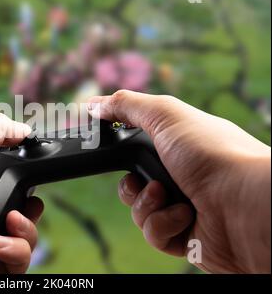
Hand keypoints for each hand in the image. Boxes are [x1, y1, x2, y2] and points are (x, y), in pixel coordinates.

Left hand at [0, 111, 42, 272]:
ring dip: (25, 230)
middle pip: (21, 216)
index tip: (29, 184)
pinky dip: (13, 251)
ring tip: (8, 222)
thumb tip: (22, 129)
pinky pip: (16, 264)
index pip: (8, 189)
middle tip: (24, 207)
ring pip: (25, 241)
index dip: (24, 187)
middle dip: (31, 211)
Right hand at [87, 90, 270, 272]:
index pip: (136, 148)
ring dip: (148, 205)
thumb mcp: (165, 115)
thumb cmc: (212, 153)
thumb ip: (126, 106)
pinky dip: (164, 225)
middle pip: (131, 183)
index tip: (100, 148)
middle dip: (131, 184)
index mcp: (175, 146)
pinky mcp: (184, 235)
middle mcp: (178, 175)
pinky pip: (153, 233)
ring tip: (169, 197)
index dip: (118, 150)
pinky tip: (185, 217)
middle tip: (146, 178)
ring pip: (138, 210)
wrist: (246, 204)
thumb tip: (93, 105)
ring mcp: (181, 206)